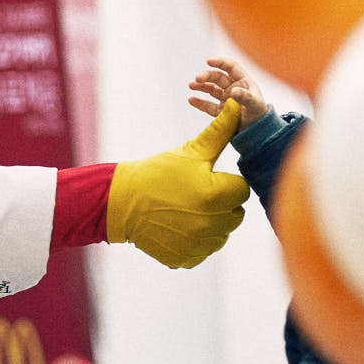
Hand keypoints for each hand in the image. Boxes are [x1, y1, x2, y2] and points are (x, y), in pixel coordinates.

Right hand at [106, 99, 249, 267]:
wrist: (122, 201)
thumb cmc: (159, 172)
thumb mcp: (191, 151)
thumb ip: (220, 130)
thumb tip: (236, 105)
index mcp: (215, 195)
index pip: (241, 190)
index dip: (225, 181)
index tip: (206, 178)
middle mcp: (211, 225)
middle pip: (235, 213)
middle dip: (221, 202)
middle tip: (196, 191)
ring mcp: (198, 245)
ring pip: (222, 233)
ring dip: (212, 222)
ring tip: (187, 207)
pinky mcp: (185, 259)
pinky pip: (204, 249)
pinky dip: (196, 240)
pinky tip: (179, 224)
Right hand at [188, 56, 266, 130]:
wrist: (257, 131)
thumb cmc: (259, 114)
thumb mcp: (256, 105)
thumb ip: (246, 97)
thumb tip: (233, 91)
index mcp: (243, 81)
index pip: (231, 67)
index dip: (220, 62)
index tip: (208, 61)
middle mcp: (233, 87)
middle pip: (218, 77)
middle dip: (207, 76)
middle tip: (197, 78)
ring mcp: (225, 99)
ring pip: (211, 89)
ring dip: (201, 86)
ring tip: (191, 85)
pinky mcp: (220, 111)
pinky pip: (208, 105)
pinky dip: (200, 102)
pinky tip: (191, 100)